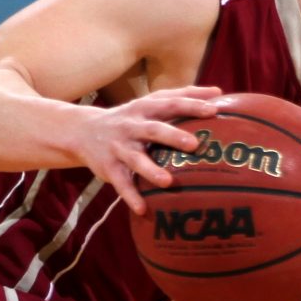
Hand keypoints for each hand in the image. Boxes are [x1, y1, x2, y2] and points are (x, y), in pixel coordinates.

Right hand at [71, 85, 223, 209]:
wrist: (83, 132)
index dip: (191, 105)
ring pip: (136, 159)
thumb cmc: (131, 118)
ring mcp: (119, 147)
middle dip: (172, 136)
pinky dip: (131, 196)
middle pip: (153, 129)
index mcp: (145, 108)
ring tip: (167, 182)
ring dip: (151, 170)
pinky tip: (143, 209)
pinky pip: (121, 184)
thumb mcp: (150, 102)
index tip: (214, 110)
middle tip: (194, 144)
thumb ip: (182, 96)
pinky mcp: (109, 168)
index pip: (171, 104)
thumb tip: (217, 91)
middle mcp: (132, 126)